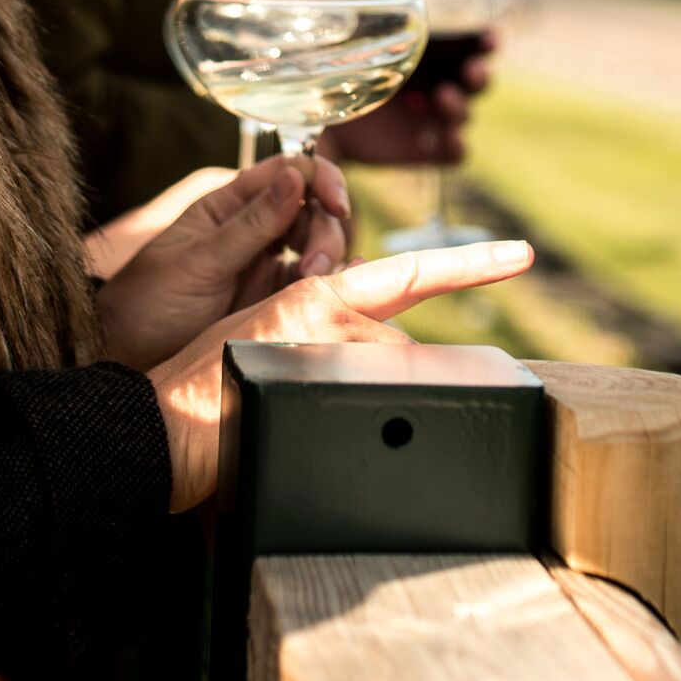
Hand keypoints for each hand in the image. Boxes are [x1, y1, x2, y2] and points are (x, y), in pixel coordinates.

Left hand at [94, 155, 352, 370]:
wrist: (127, 359)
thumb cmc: (147, 302)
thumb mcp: (197, 262)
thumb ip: (250, 224)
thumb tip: (295, 176)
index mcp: (230, 205)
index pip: (289, 171)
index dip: (321, 179)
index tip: (337, 204)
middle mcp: (255, 228)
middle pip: (313, 209)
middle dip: (325, 230)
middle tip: (315, 265)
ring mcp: (266, 264)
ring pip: (319, 245)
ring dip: (328, 258)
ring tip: (313, 282)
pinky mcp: (275, 300)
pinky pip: (315, 284)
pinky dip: (334, 282)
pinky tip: (340, 288)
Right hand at [149, 242, 534, 511]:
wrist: (160, 426)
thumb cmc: (214, 407)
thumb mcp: (276, 362)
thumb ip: (329, 353)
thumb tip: (380, 380)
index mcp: (320, 296)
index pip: (409, 275)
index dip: (471, 264)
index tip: (520, 254)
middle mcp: (326, 302)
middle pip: (401, 349)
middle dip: (386, 390)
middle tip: (318, 413)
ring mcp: (320, 329)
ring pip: (389, 373)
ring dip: (367, 409)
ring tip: (295, 421)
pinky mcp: (310, 357)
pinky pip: (370, 393)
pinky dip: (357, 418)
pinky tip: (304, 424)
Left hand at [319, 32, 495, 166]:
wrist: (321, 119)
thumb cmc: (335, 71)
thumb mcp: (345, 46)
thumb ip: (356, 32)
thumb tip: (353, 11)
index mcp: (428, 53)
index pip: (469, 46)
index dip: (485, 42)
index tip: (490, 40)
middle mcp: (438, 84)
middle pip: (478, 81)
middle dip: (480, 75)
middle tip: (471, 71)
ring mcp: (433, 119)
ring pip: (466, 114)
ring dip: (460, 106)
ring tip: (441, 97)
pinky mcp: (426, 149)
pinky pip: (455, 153)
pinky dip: (456, 145)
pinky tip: (447, 137)